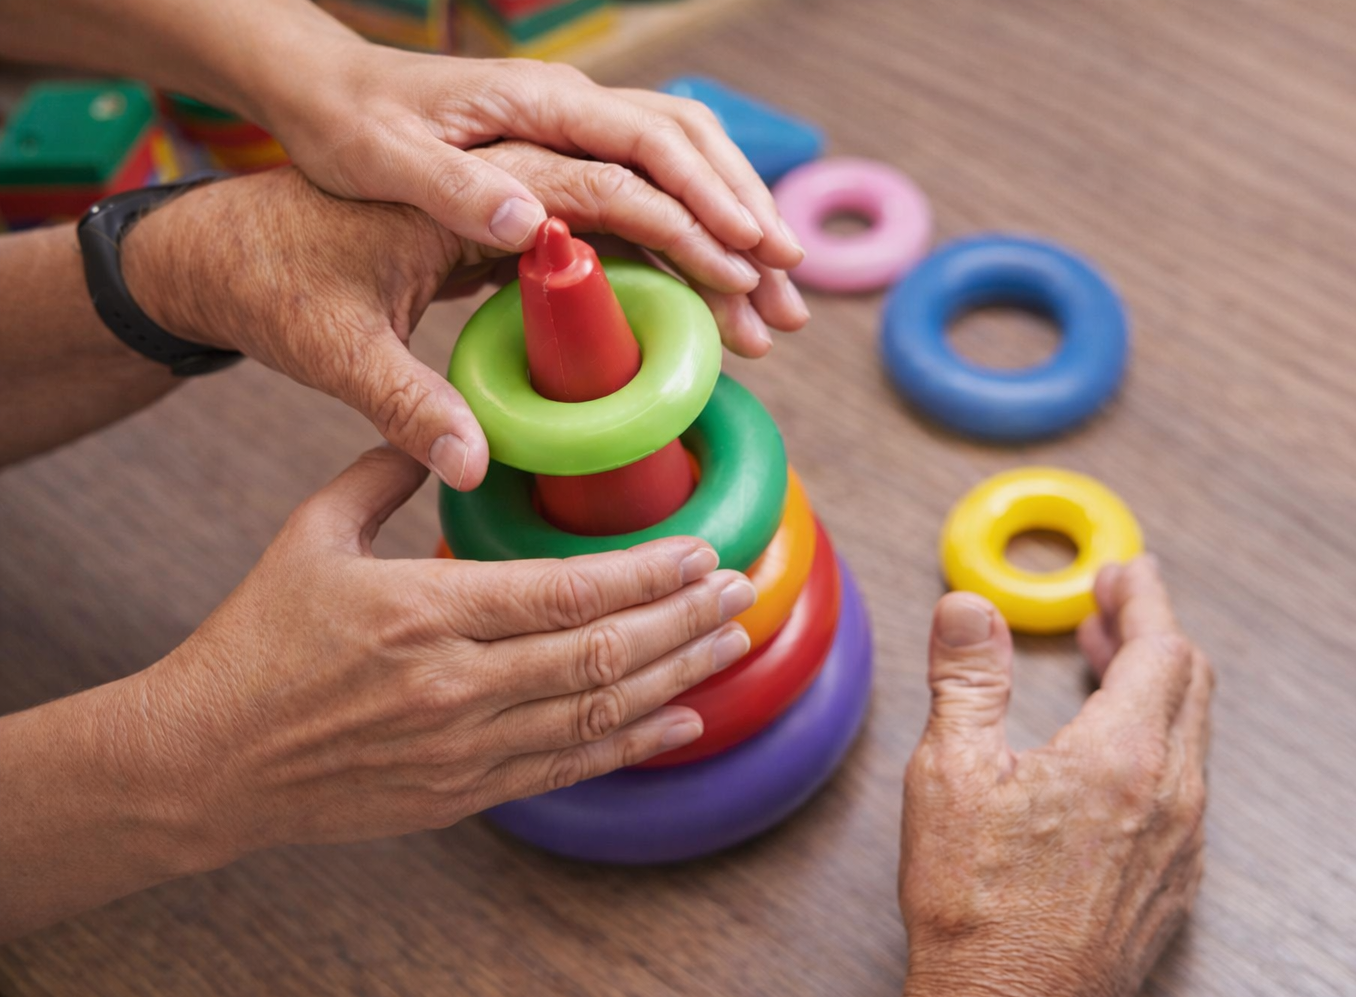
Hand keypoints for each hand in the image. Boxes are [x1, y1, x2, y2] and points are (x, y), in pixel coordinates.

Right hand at [105, 446, 753, 869]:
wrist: (204, 760)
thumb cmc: (254, 640)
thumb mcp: (310, 535)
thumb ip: (385, 472)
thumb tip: (451, 432)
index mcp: (424, 610)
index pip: (566, 589)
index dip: (646, 572)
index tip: (700, 549)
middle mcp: (457, 684)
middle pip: (602, 652)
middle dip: (684, 619)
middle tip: (741, 587)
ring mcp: (464, 747)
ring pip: (601, 713)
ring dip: (678, 676)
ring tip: (732, 642)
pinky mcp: (463, 793)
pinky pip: (569, 768)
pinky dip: (634, 745)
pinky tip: (683, 719)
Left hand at [252, 41, 804, 343]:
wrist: (324, 96)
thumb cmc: (347, 129)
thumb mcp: (382, 162)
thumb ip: (456, 191)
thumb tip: (533, 226)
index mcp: (538, 105)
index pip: (647, 149)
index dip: (704, 204)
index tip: (747, 259)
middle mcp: (573, 108)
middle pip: (691, 151)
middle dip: (747, 218)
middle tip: (789, 289)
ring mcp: (578, 130)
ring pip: (685, 167)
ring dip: (736, 226)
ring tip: (776, 299)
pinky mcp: (572, 158)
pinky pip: (654, 190)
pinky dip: (697, 232)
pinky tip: (719, 279)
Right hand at [895, 557, 1213, 996]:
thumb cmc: (977, 911)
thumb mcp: (950, 774)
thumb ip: (967, 678)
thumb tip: (968, 608)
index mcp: (1123, 758)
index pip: (1162, 647)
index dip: (1145, 597)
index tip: (1127, 571)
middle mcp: (1171, 798)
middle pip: (1190, 684)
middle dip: (1153, 633)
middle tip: (1112, 608)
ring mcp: (1181, 847)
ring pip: (1191, 737)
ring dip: (1156, 688)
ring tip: (1107, 670)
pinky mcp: (1174, 887)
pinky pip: (1186, 788)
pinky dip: (1158, 743)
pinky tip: (1113, 755)